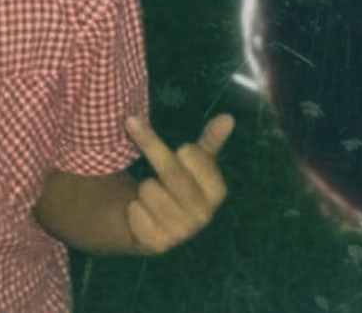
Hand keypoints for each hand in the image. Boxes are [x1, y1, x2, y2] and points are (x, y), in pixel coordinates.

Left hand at [124, 112, 233, 253]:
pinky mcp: (157, 244)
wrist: (159, 222)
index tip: (181, 150)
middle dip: (151, 149)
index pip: (195, 157)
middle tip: (134, 126)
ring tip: (153, 192)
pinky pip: (135, 212)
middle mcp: (202, 215)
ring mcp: (180, 232)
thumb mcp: (196, 161)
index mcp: (216, 192)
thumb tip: (228, 118)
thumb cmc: (180, 183)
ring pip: (149, 189)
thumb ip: (210, 140)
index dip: (184, 152)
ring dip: (144, 187)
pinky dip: (134, 207)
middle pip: (170, 171)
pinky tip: (143, 212)